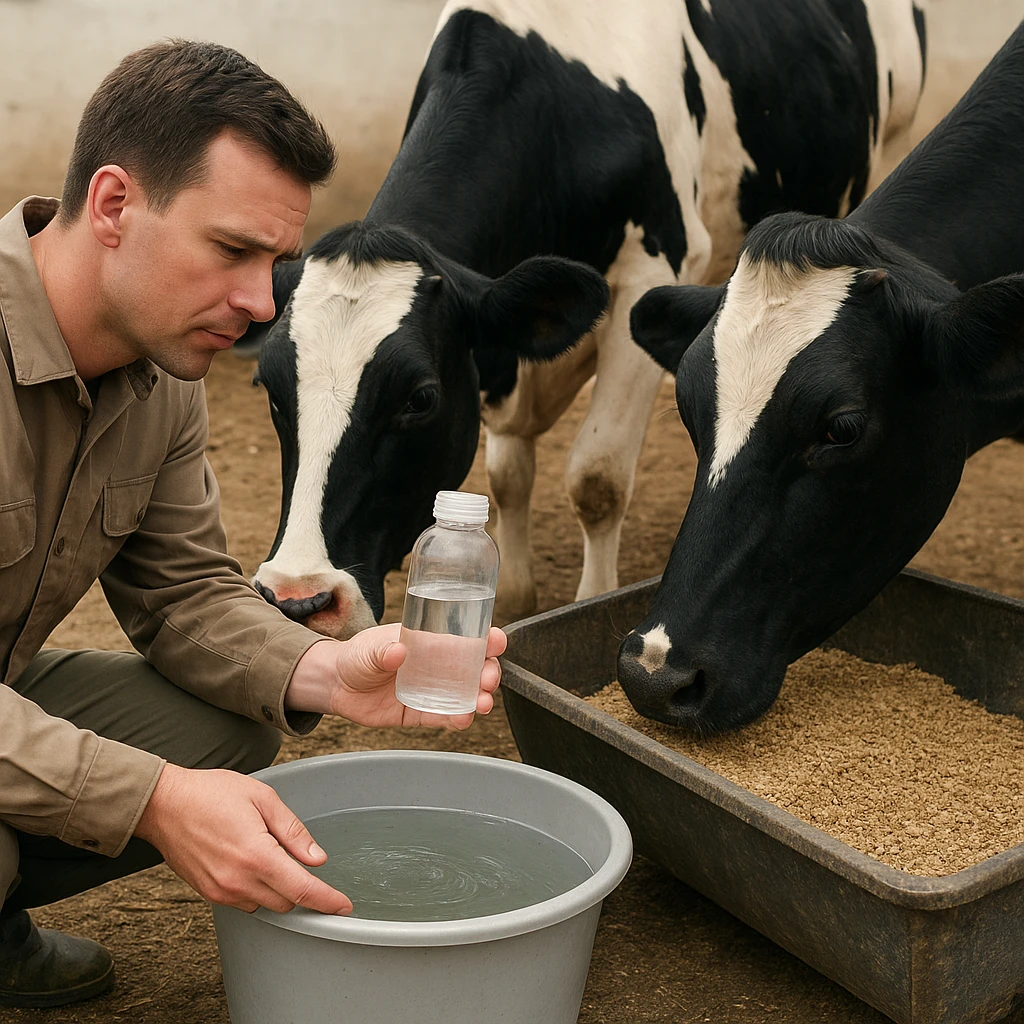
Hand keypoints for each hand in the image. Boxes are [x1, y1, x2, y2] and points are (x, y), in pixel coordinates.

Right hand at [135, 762, 351, 915]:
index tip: (344, 907)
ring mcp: (222, 891)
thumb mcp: (262, 799)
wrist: (163, 805)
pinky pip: (245, 903)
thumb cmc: (212, 794)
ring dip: (279, 890)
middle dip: (303, 889)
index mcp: (257, 856)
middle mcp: (239, 881)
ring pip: (266, 905)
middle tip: (303, 864)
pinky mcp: (210, 893)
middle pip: (287, 902)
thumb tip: (317, 858)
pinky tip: (254, 864)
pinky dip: (258, 890)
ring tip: (272, 856)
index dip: (327, 901)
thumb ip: (293, 831)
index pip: (302, 889)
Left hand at [285, 624, 505, 728]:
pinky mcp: (420, 712)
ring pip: (466, 694)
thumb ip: (382, 650)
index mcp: (431, 641)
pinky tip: (464, 719)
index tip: (497, 641)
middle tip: (488, 680)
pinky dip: (457, 718)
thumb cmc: (356, 656)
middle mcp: (437, 665)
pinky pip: (444, 717)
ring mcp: (432, 690)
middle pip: (475, 668)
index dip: (487, 638)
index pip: (467, 637)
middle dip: (489, 672)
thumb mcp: (368, 648)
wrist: (336, 685)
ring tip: (484, 704)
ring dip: (481, 698)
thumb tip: (398, 651)